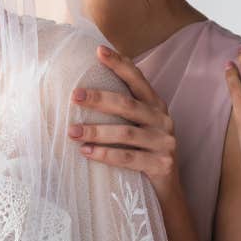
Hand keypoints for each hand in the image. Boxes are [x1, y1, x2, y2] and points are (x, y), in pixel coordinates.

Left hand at [69, 45, 182, 200]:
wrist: (168, 190)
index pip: (137, 79)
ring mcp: (164, 143)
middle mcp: (162, 120)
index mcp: (156, 105)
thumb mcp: (139, 125)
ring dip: (96, 131)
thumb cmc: (145, 151)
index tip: (98, 50)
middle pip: (128, 105)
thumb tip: (83, 89)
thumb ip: (123, 107)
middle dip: (99, 99)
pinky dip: (105, 155)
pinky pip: (128, 158)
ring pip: (126, 133)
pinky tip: (85, 152)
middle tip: (74, 96)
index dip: (119, 64)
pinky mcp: (162, 165)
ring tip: (72, 131)